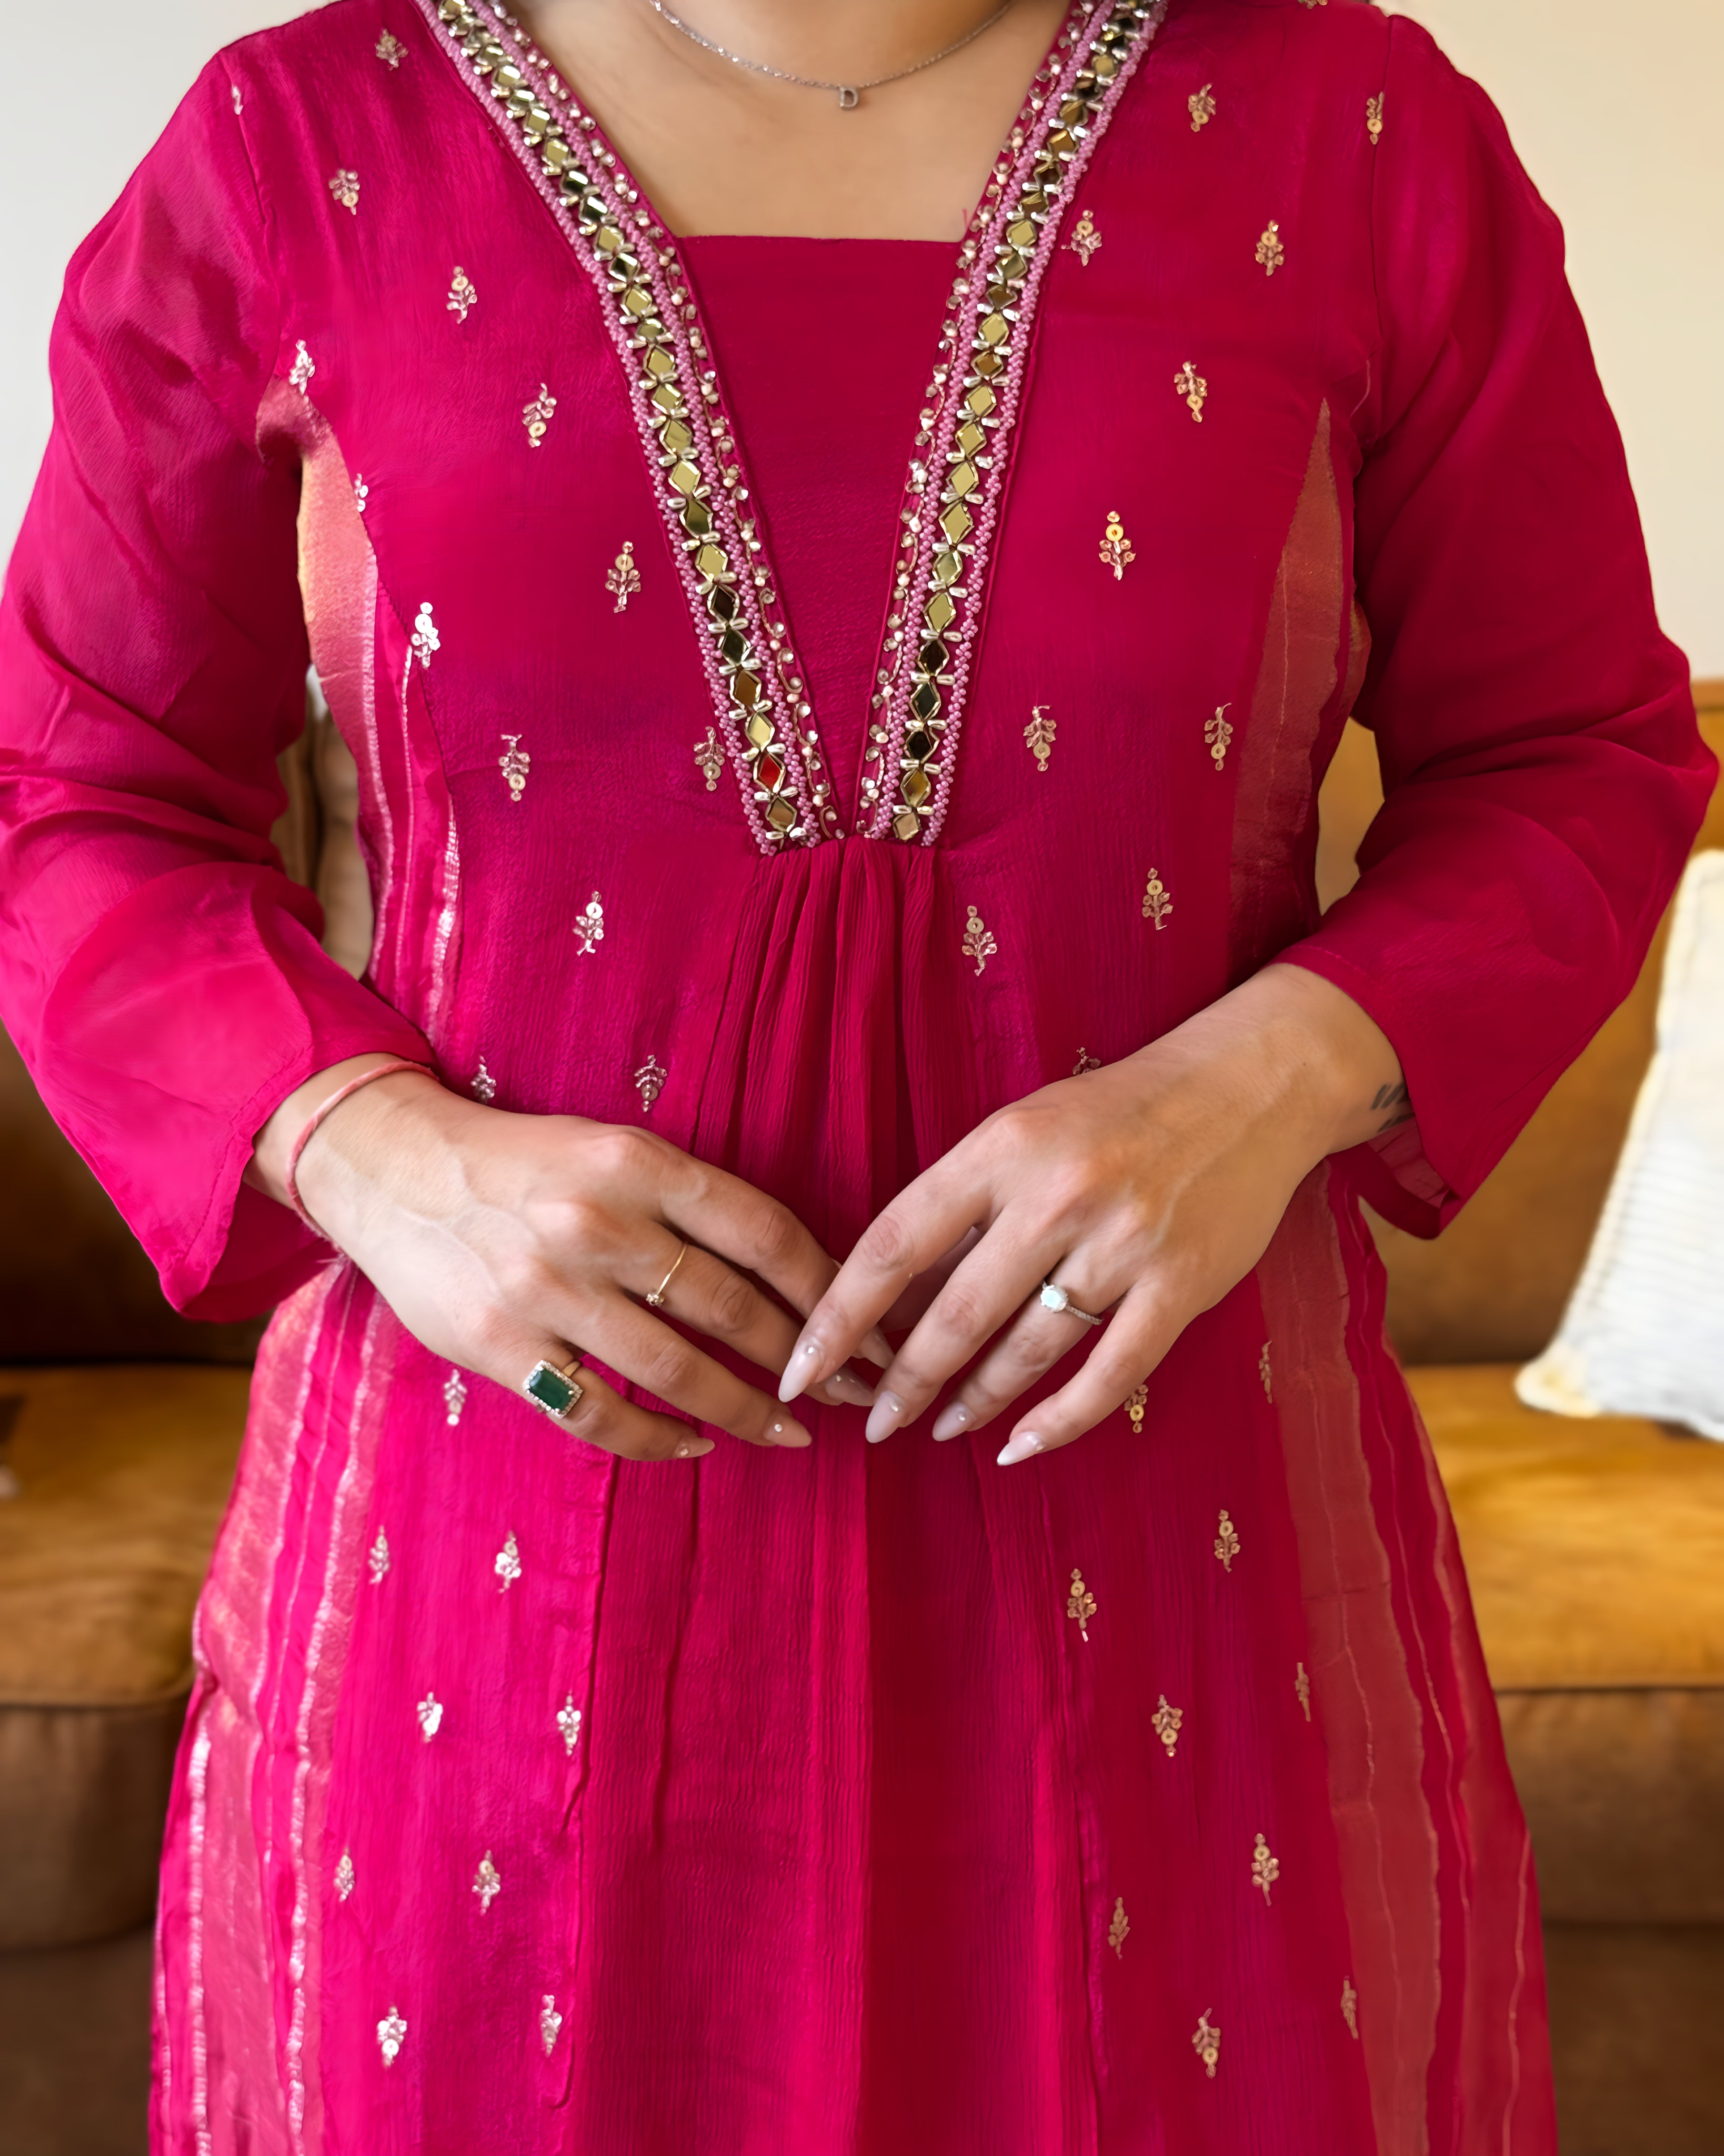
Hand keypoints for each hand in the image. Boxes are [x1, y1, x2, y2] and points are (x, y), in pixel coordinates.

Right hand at [249, 1064, 885, 1460]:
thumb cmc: (524, 1164)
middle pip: (731, 1308)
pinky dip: (658, 1439)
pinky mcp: (501, 1346)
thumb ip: (689, 1204)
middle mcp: (596, 1223)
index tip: (869, 1326)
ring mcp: (546, 1290)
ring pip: (677, 1370)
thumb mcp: (610, 1151)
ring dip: (746, 1411)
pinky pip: (600, 1413)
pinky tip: (696, 1444)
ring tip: (790, 1432)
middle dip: (804, 1360)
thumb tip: (797, 1270)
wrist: (392, 1170)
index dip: (828, 1288)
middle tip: (849, 1392)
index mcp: (635, 1161)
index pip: (763, 1231)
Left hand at [780, 966, 1408, 1462]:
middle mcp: (1057, 1195)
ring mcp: (1123, 1244)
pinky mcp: (1181, 1285)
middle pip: (953, 1314)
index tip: (800, 1370)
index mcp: (1002, 1147)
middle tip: (872, 1423)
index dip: (838, 1317)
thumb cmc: (1118, 1111)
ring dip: (972, 1403)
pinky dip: (1058, 1422)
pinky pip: (1108, 1375)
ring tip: (939, 1428)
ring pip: (1024, 1351)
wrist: (1248, 1087)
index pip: (892, 1244)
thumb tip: (890, 1301)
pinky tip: (1019, 1446)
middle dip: (900, 1382)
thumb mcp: (1025, 1130)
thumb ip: (964, 1207)